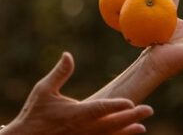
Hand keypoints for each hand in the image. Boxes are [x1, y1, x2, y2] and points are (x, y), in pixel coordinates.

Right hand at [1, 52, 152, 134]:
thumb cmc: (34, 113)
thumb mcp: (44, 89)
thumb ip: (59, 73)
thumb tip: (68, 55)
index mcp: (76, 114)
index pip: (101, 109)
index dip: (117, 106)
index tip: (132, 103)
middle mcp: (83, 129)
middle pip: (112, 124)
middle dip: (131, 117)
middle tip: (148, 110)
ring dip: (127, 132)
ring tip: (141, 127)